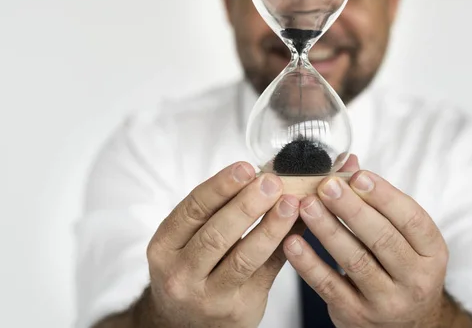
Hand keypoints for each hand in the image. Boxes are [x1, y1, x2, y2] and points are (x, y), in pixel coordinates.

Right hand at [143, 163, 299, 327]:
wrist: (184, 324)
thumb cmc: (189, 269)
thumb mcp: (184, 241)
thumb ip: (215, 210)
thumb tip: (258, 173)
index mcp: (164, 248)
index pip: (192, 210)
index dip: (221, 186)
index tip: (245, 168)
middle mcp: (182, 274)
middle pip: (217, 235)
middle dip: (247, 204)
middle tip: (271, 182)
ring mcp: (210, 296)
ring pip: (244, 257)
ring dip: (271, 226)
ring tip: (291, 203)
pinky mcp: (240, 309)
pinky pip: (267, 272)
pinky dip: (284, 246)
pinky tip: (298, 226)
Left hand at [283, 156, 450, 327]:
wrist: (406, 324)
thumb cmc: (401, 267)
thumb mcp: (404, 237)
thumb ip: (378, 201)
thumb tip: (348, 162)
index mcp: (432, 253)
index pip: (412, 220)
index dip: (385, 196)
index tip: (358, 176)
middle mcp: (415, 280)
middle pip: (382, 239)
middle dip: (352, 209)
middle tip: (327, 185)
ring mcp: (386, 302)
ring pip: (355, 261)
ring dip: (327, 230)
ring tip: (306, 205)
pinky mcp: (356, 316)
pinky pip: (329, 286)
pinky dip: (309, 263)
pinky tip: (292, 241)